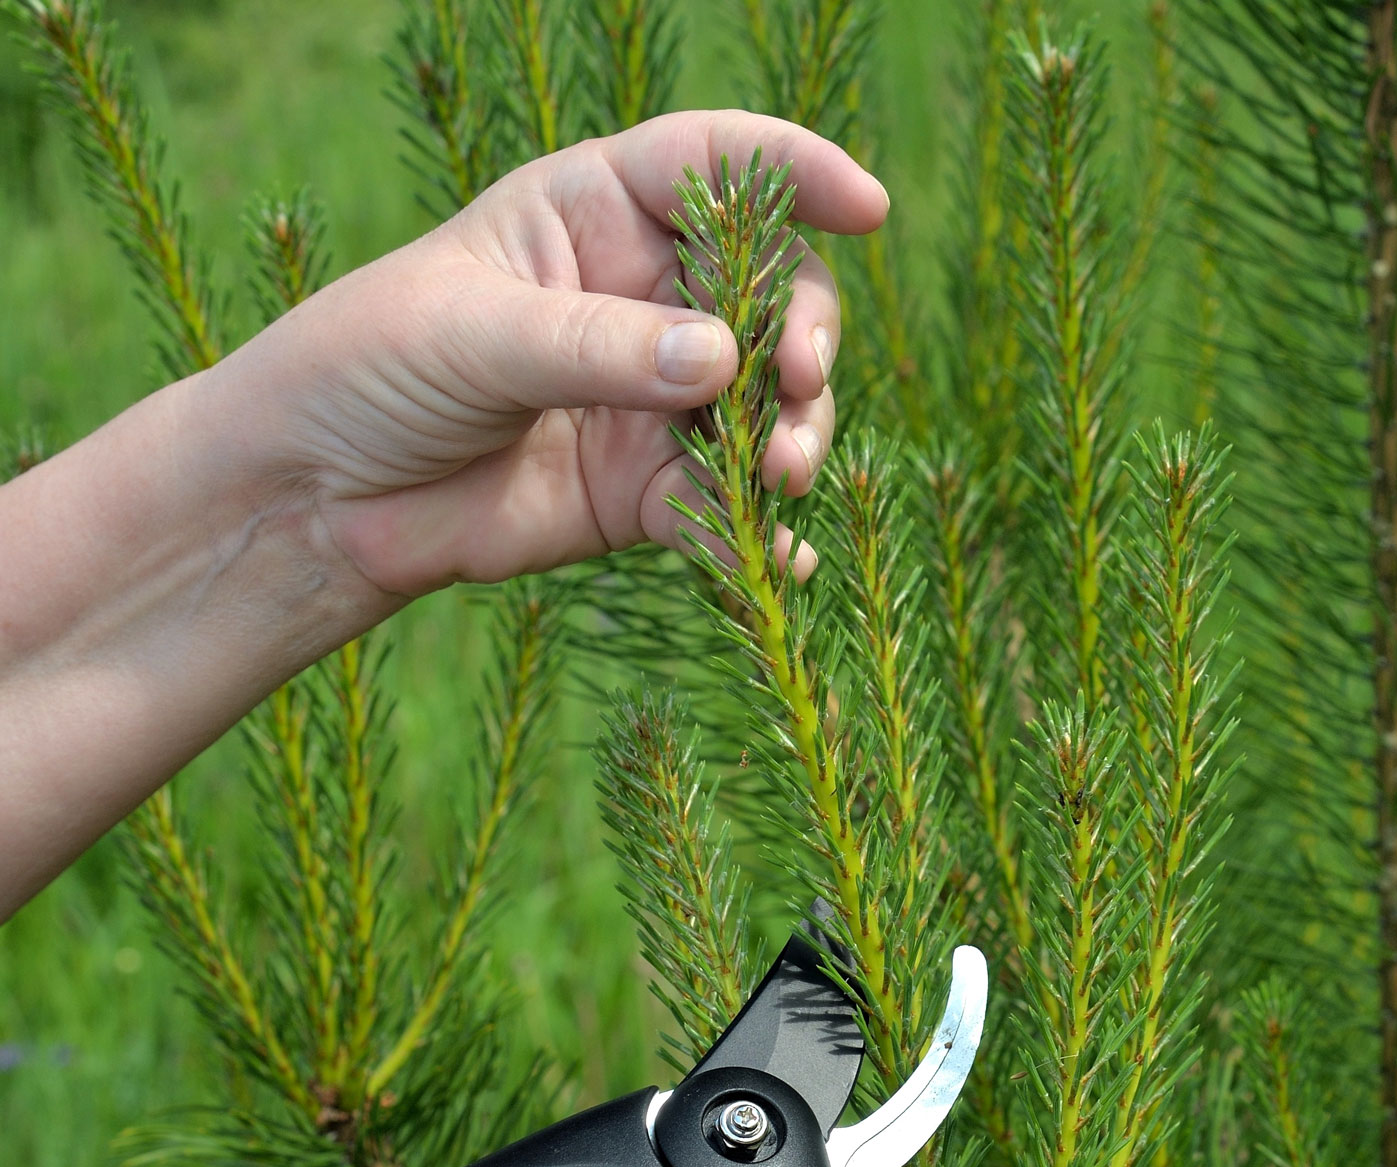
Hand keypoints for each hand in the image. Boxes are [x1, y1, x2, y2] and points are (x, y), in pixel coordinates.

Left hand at [237, 109, 883, 597]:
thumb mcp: (473, 336)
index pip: (715, 165)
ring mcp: (654, 399)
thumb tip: (724, 361)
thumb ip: (598, 346)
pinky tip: (780, 559)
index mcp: (593, 214)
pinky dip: (763, 535)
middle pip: (773, 292)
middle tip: (798, 383)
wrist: (317, 496)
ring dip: (795, 437)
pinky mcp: (651, 493)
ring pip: (770, 406)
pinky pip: (731, 509)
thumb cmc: (370, 369)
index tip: (868, 209)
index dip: (798, 172)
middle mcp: (643, 299)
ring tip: (777, 476)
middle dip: (806, 335)